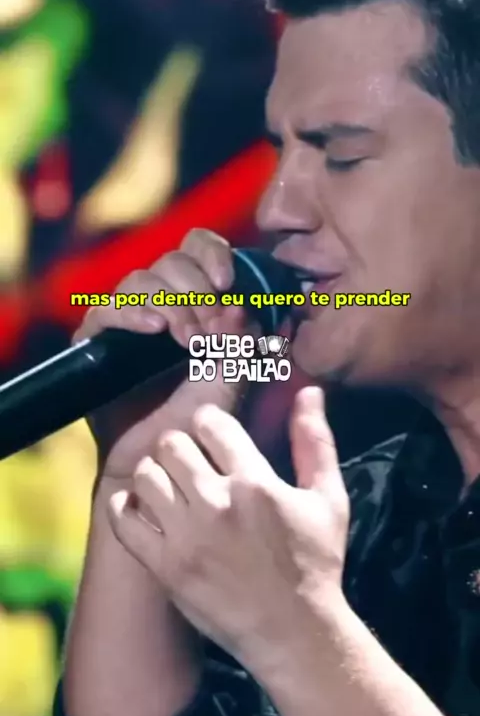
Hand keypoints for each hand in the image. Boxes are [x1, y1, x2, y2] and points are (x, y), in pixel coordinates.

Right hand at [71, 229, 247, 486]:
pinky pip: (106, 309)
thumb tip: (249, 306)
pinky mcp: (96, 342)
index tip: (227, 282)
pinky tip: (153, 329)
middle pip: (171, 261)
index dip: (212, 254)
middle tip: (210, 329)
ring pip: (141, 281)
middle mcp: (161, 305)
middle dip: (197, 290)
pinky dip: (132, 312)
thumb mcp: (234, 381)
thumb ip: (245, 343)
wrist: (160, 466)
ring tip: (189, 340)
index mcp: (197, 303)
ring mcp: (127, 322)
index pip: (198, 250)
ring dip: (171, 304)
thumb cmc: (199, 426)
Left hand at [107, 386, 350, 669]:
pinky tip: (144, 507)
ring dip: (156, 473)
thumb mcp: (328, 498)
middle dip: (181, 444)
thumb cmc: (315, 563)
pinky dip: (127, 507)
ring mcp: (186, 537)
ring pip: (146, 475)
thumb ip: (315, 440)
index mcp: (255, 482)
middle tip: (191, 459)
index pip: (210, 422)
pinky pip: (124, 520)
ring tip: (170, 484)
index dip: (209, 421)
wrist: (295, 635)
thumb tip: (309, 390)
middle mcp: (216, 504)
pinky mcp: (165, 567)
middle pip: (172, 443)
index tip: (213, 434)